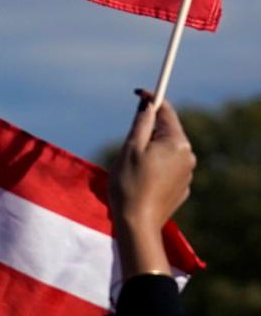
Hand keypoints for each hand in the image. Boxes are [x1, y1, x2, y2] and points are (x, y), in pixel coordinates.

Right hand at [109, 91, 194, 278]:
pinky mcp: (182, 187)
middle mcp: (188, 155)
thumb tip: (148, 103)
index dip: (152, 99)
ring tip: (131, 162)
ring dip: (151, 148)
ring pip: (167, 149)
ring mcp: (187, 173)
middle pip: (168, 131)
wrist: (138, 223)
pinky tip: (141, 176)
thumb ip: (142, 123)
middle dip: (150, 128)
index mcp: (177, 143)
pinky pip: (169, 166)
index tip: (137, 92)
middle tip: (127, 137)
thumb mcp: (130, 148)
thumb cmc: (129, 183)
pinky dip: (155, 164)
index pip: (166, 112)